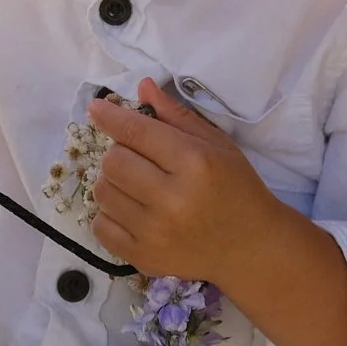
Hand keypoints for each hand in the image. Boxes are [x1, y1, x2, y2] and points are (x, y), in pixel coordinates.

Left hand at [89, 80, 289, 288]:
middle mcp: (172, 199)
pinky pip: (100, 227)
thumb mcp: (216, 144)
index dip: (111, 117)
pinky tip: (132, 210)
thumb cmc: (236, 188)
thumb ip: (176, 116)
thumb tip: (141, 87)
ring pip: (102, 192)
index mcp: (194, 163)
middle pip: (113, 161)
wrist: (250, 247)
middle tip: (138, 158)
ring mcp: (155, 233)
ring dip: (113, 182)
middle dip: (119, 152)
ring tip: (137, 185)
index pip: (137, 132)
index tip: (96, 108)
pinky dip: (109, 214)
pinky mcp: (143, 258)